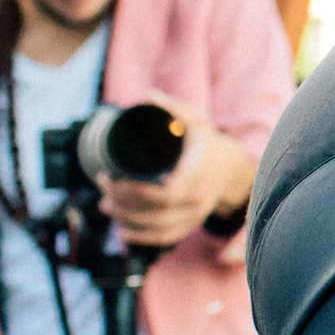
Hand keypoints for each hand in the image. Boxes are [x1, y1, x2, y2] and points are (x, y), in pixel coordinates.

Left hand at [100, 91, 254, 247]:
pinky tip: (122, 233)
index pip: (169, 192)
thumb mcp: (195, 120)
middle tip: (104, 183)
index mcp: (199, 173)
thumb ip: (173, 109)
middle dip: (124, 201)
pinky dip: (142, 238)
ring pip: (157, 227)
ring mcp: (195, 214)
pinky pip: (165, 238)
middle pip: (156, 211)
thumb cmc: (207, 142)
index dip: (140, 192)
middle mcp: (199, 198)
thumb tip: (148, 96)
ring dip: (127, 219)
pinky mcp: (190, 225)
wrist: (231, 168)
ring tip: (105, 205)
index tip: (117, 177)